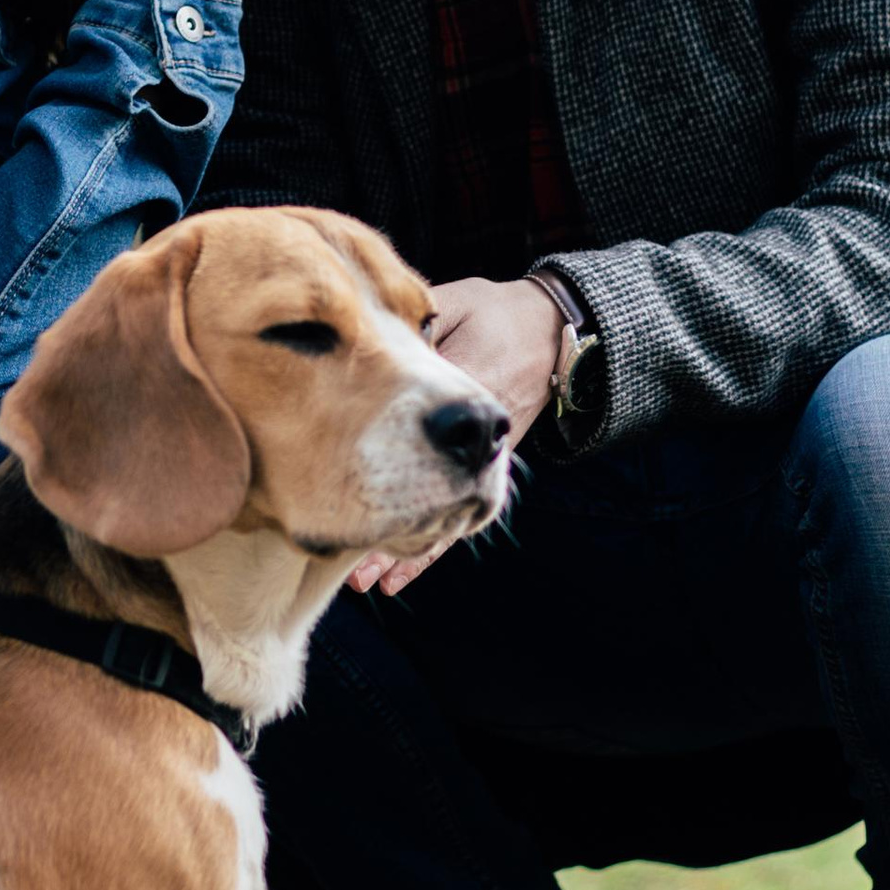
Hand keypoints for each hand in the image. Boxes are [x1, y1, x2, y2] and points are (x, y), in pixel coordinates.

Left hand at [348, 274, 559, 597]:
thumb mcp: (455, 305)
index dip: (377, 462)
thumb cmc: (495, 311)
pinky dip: (429, 544)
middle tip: (348, 569)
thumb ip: (413, 324)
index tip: (334, 489)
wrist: (554, 327)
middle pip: (424, 489)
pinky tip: (397, 575)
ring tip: (366, 583)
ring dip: (405, 551)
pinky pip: (457, 513)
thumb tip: (362, 332)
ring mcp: (482, 455)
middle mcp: (473, 435)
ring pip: (441, 514)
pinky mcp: (487, 463)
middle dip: (387, 529)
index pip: (415, 437)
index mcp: (463, 391)